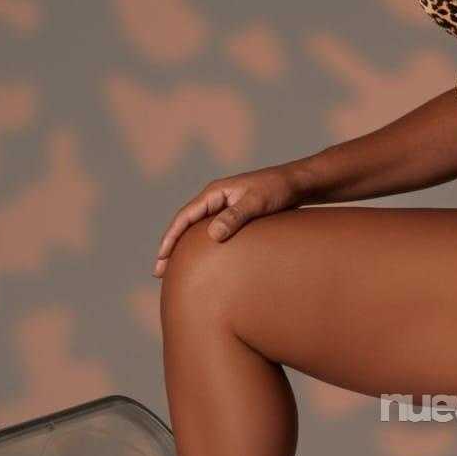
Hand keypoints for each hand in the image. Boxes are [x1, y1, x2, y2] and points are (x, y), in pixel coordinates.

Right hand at [154, 162, 308, 274]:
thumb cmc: (278, 190)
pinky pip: (211, 232)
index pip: (184, 217)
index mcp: (214, 192)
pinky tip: (203, 261)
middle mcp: (215, 199)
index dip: (170, 238)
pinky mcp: (234, 215)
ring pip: (196, 230)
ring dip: (184, 248)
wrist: (297, 183)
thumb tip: (212, 235)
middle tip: (159, 272)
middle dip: (171, 247)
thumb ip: (235, 217)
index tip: (161, 258)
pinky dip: (202, 246)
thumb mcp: (256, 203)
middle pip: (185, 225)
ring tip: (175, 270)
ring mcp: (224, 207)